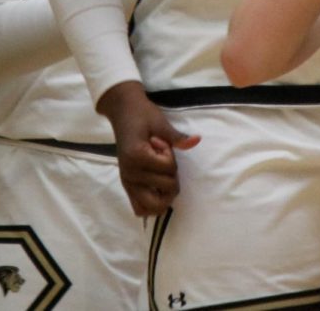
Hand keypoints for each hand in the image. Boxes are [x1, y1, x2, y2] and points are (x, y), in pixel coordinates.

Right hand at [98, 81, 200, 215]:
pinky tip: (157, 185)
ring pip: (149, 208)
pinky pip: (138, 206)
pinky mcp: (126, 184)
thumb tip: (197, 140)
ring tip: (163, 176)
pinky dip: (152, 202)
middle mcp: (130, 174)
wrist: (122, 111)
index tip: (161, 142)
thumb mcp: (161, 123)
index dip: (170, 156)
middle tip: (167, 164)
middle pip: (161, 194)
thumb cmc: (142, 115)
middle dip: (171, 182)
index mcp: (137, 157)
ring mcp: (126, 182)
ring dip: (163, 195)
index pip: (167, 170)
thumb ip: (177, 137)